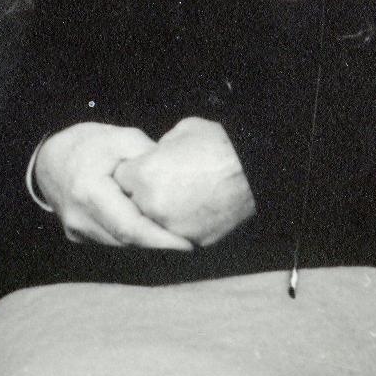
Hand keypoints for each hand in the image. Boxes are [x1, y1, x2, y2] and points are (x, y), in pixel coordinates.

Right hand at [27, 121, 193, 248]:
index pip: (130, 228)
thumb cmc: (87, 144)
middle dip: (162, 245)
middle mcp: (80, 219)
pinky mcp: (80, 237)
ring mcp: (77, 232)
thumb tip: (177, 176)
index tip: (188, 244)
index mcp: (88, 192)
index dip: (161, 240)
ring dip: (149, 245)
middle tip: (194, 242)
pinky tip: (153, 232)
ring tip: (178, 238)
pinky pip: (114, 243)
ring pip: (122, 247)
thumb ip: (148, 158)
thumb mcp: (120, 138)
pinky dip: (135, 240)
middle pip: (128, 242)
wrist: (49, 159)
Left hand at [111, 116, 256, 246]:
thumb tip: (152, 158)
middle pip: (132, 206)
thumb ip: (156, 150)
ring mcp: (172, 227)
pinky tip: (192, 211)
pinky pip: (176, 236)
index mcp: (143, 175)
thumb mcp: (179, 133)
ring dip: (158, 215)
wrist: (254, 171)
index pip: (120, 179)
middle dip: (140, 197)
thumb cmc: (218, 145)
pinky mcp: (193, 242)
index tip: (141, 171)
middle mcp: (152, 205)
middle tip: (159, 187)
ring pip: (152, 225)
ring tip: (178, 200)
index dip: (131, 174)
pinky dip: (180, 226)